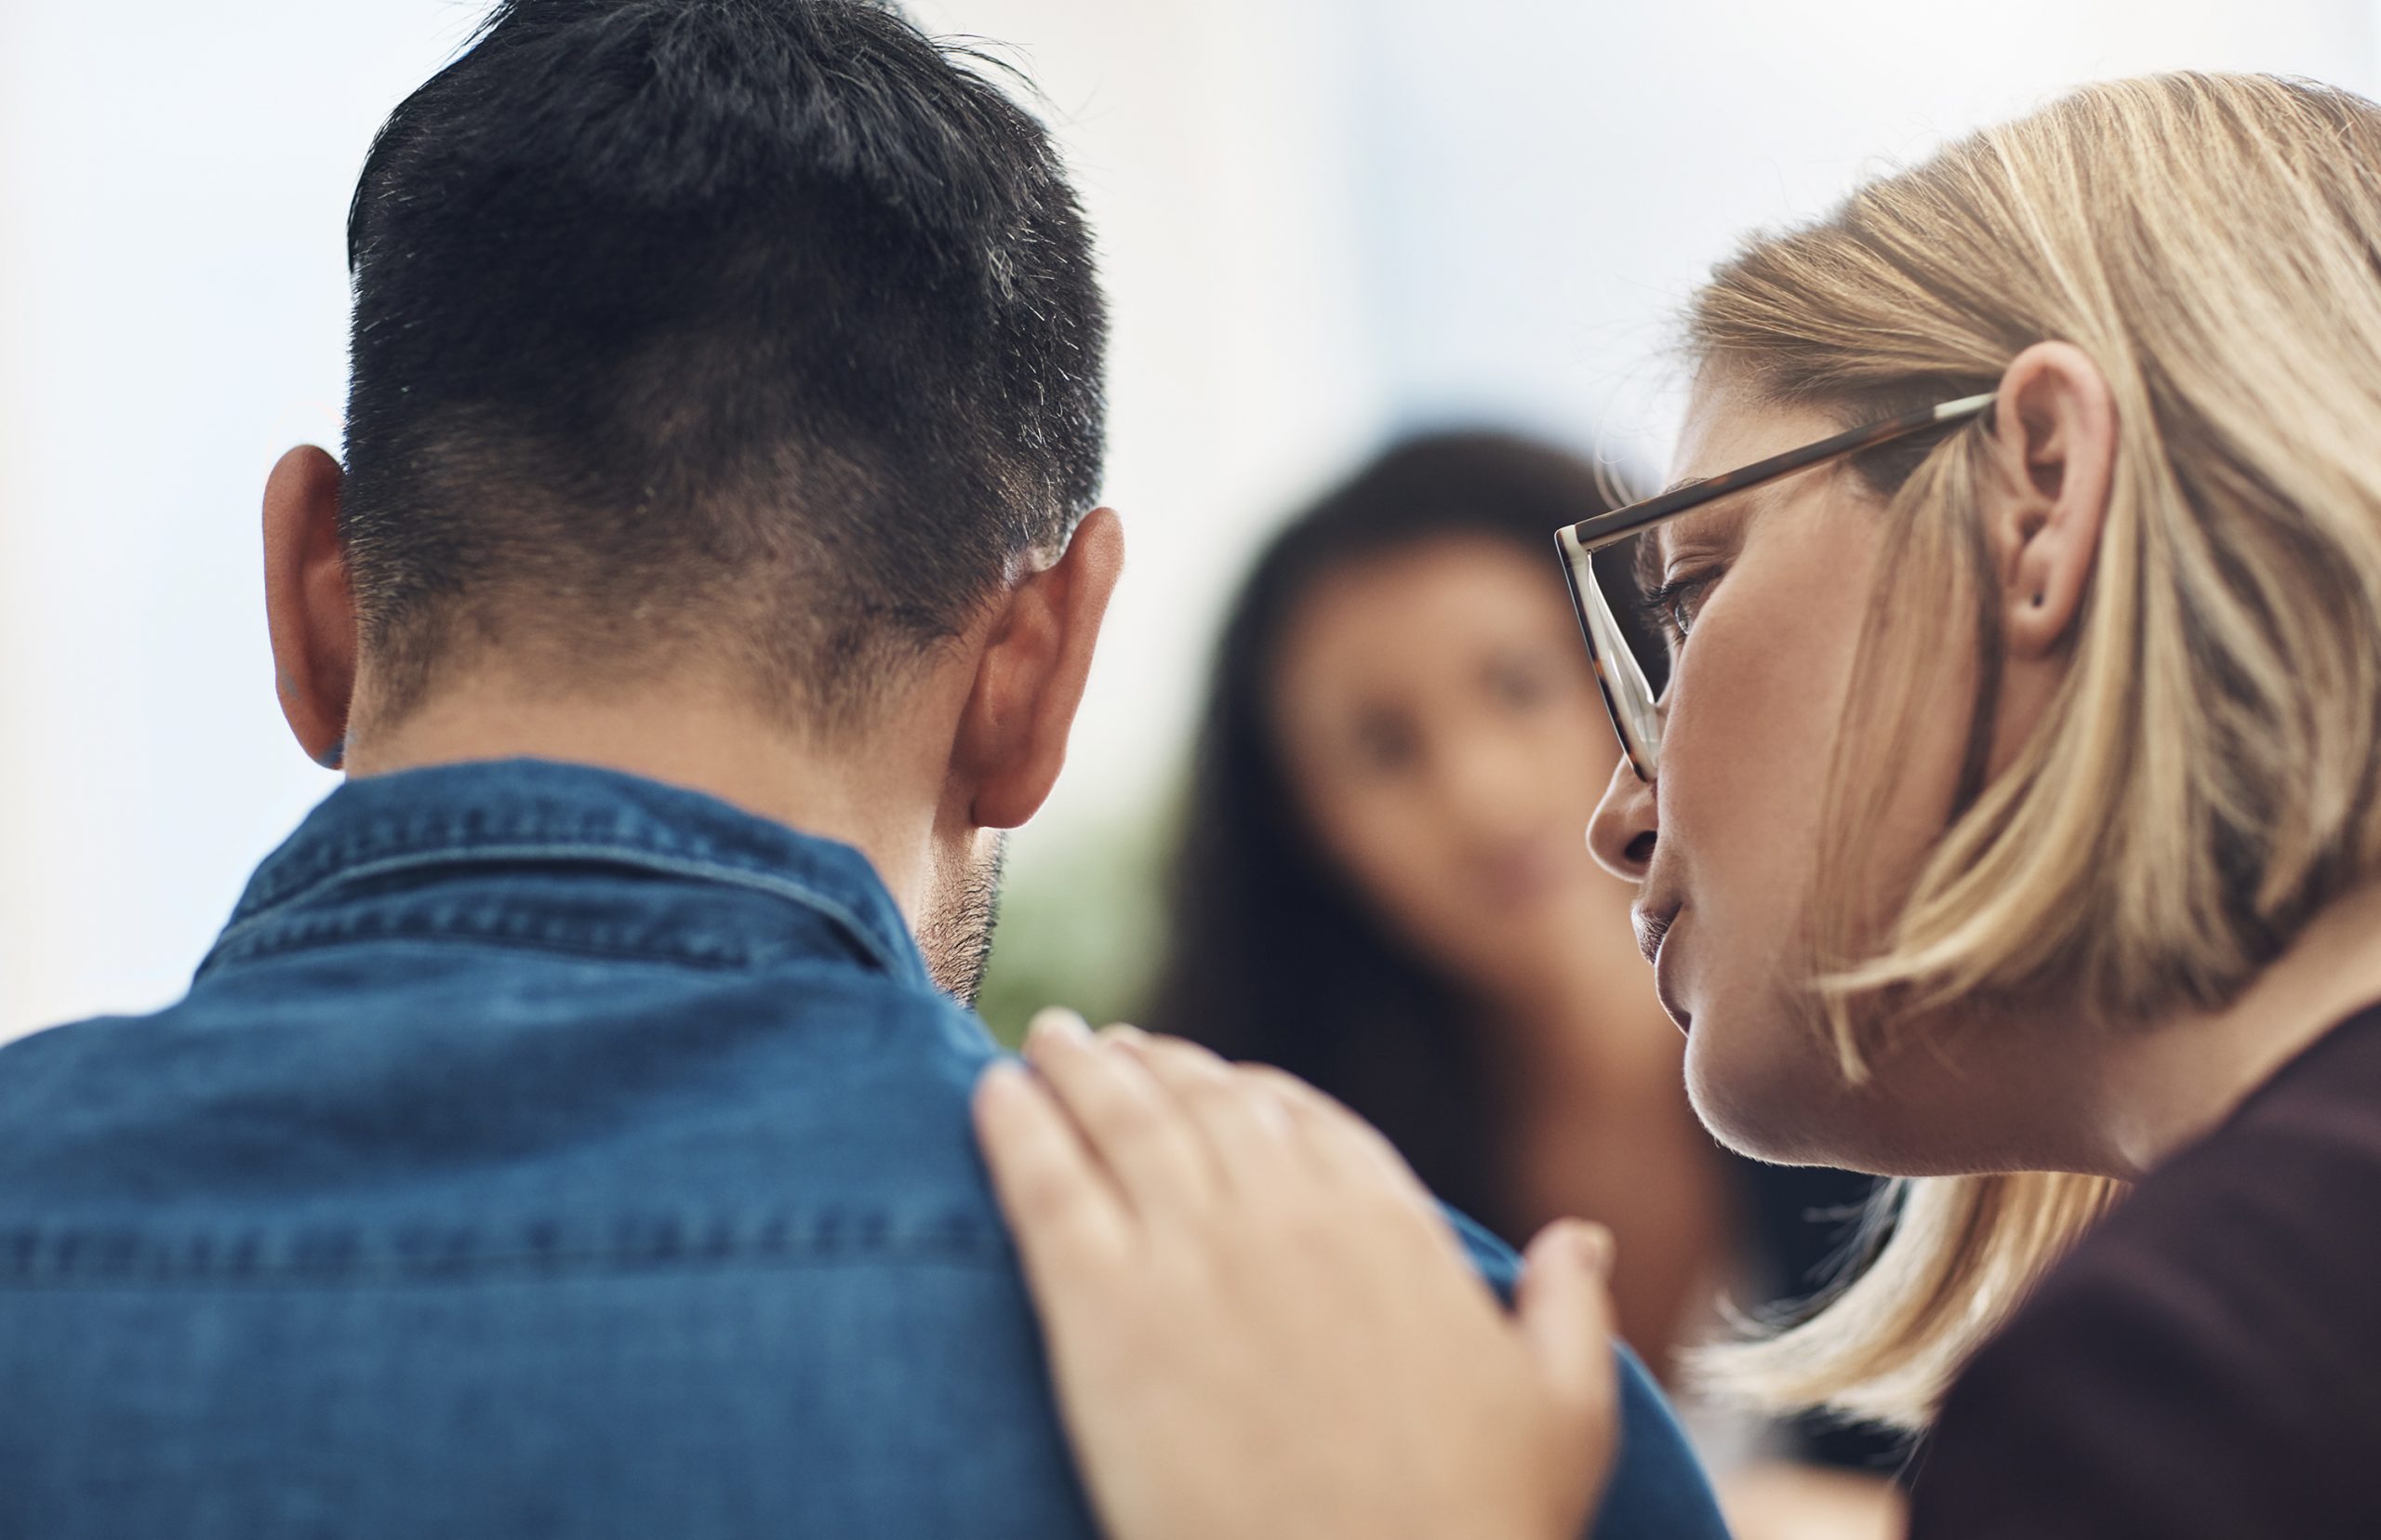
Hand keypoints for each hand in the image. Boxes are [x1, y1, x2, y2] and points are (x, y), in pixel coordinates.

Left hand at [973, 1010, 1620, 1539]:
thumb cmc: (1480, 1526)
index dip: (1247, 1091)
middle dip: (1154, 1065)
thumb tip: (1581, 1237)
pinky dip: (1015, 1129)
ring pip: (1120, 1122)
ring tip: (1048, 1041)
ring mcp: (1190, 1255)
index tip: (1212, 1079)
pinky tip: (990, 1093)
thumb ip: (1568, 1307)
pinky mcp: (1104, 1316)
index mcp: (1386, 1223)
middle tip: (1108, 1045)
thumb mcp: (1564, 1410)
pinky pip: (1047, 1189)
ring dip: (1078, 1068)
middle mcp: (1285, 1215)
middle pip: (1202, 1103)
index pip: (1301, 1118)